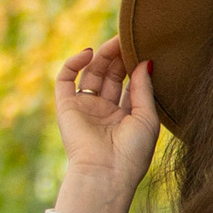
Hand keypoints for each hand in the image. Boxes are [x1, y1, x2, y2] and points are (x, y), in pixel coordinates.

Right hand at [53, 40, 159, 212]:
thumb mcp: (146, 117)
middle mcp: (104, 110)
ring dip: (101, 56)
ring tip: (114, 42)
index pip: (128, 83)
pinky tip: (88, 53)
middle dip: (119, 57)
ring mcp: (85, 107)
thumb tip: (146, 61)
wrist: (105, 173)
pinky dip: (74, 63)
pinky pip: (65, 79)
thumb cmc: (132, 152)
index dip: (134, 64)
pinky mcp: (66, 107)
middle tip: (129, 38)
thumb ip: (144, 88)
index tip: (143, 47)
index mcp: (125, 116)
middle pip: (111, 75)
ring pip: (92, 73)